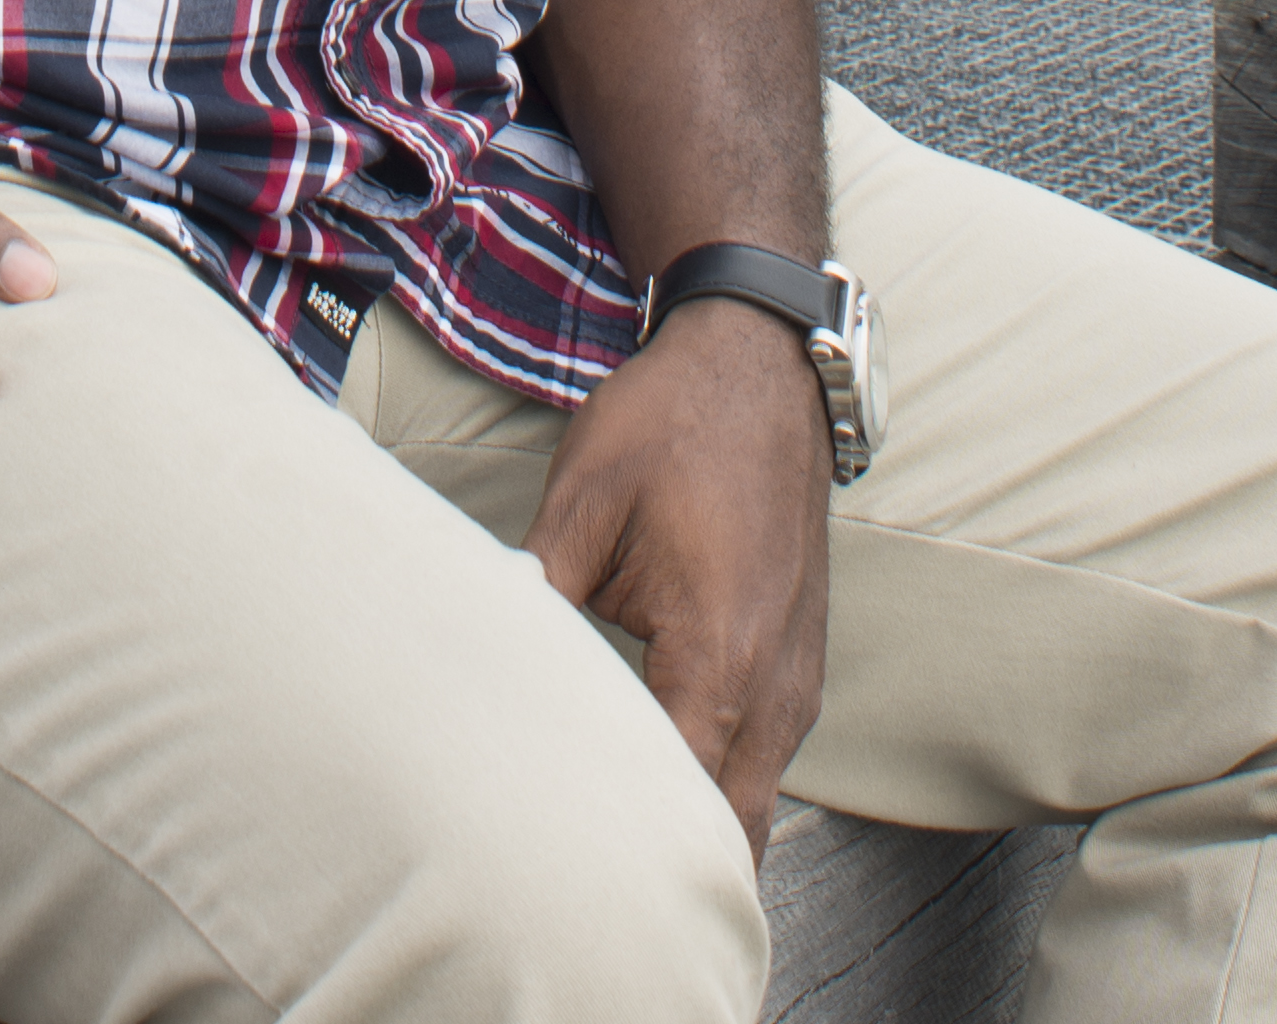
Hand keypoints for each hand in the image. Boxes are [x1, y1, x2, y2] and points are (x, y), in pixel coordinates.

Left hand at [530, 300, 835, 841]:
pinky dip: (722, 797)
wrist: (761, 367)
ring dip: (700, 841)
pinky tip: (661, 805)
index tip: (564, 881)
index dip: (616, 849)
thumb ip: (536, 597)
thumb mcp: (581, 502)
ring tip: (618, 873)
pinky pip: (763, 762)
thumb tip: (478, 660)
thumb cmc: (671, 426)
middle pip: (731, 834)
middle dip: (670, 877)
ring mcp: (798, 682)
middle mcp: (775, 688)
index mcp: (719, 658)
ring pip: (754, 806)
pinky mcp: (799, 666)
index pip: (675, 802)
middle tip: (593, 909)